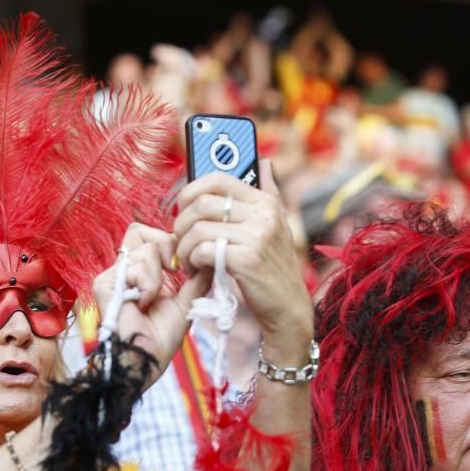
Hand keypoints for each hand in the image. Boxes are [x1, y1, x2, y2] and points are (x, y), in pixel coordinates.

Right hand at [93, 223, 209, 383]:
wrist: (145, 361)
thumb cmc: (160, 339)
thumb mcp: (186, 302)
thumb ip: (196, 279)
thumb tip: (211, 255)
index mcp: (139, 272)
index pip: (149, 235)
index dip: (170, 243)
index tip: (182, 268)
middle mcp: (123, 270)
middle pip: (140, 230)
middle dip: (165, 246)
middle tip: (173, 271)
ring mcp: (111, 276)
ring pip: (144, 249)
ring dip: (158, 277)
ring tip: (151, 301)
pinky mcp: (104, 284)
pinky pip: (135, 268)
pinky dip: (147, 287)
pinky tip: (142, 306)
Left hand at [173, 160, 311, 348]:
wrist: (288, 308)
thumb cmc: (274, 269)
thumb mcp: (277, 227)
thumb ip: (268, 193)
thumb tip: (265, 162)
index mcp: (266, 202)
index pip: (217, 179)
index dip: (190, 191)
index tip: (182, 210)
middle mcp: (263, 214)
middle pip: (202, 203)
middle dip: (181, 224)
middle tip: (181, 242)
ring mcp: (256, 236)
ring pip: (198, 228)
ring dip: (183, 247)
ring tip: (187, 261)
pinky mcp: (246, 259)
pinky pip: (202, 249)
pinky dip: (192, 261)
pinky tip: (196, 271)